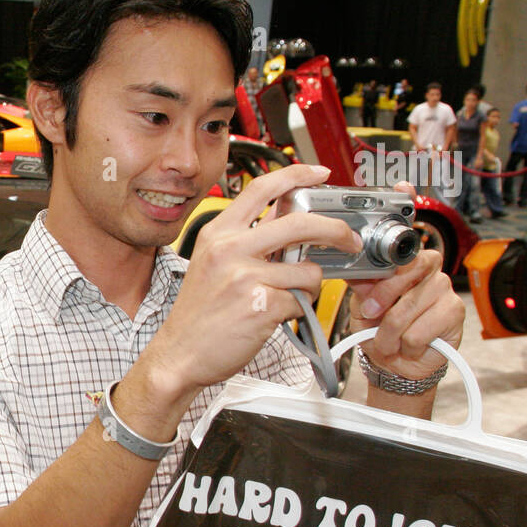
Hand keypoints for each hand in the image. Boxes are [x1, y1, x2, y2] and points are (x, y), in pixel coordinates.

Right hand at [136, 163, 361, 401]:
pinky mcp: (260, 305)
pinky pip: (301, 301)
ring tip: (290, 297)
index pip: (262, 189)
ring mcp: (245, 276)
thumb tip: (289, 224)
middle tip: (347, 239)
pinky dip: (297, 311)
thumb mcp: (212, 264)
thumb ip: (247, 240)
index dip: (297, 174)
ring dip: (310, 287)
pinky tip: (276, 316)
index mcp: (218, 233)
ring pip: (308, 271)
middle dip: (335, 231)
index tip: (319, 173)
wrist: (179, 354)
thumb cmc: (198, 315)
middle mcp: (230, 249)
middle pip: (300, 223)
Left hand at [346, 181, 464, 379]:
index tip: (402, 185)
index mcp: (402, 261)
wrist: (395, 365)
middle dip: (384, 297)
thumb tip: (355, 265)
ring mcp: (442, 287)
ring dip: (391, 330)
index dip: (408, 205)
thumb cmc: (379, 330)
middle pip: (407, 269)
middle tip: (372, 315)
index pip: (407, 230)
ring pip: (411, 303)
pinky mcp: (454, 310)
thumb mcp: (361, 303)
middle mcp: (425, 267)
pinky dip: (408, 341)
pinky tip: (408, 343)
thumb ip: (362, 281)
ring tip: (387, 338)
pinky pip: (423, 324)